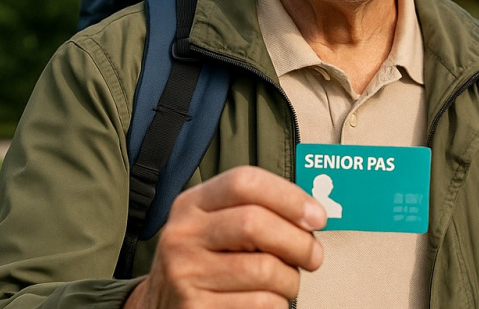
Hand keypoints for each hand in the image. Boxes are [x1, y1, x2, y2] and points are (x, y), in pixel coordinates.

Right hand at [123, 165, 326, 308]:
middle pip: (255, 223)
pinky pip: (260, 303)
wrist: (161, 308)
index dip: (289, 196)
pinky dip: (278, 303)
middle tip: (314, 256)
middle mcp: (183, 235)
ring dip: (291, 280)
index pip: (244, 182)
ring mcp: (185, 274)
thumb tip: (314, 214)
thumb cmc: (207, 263)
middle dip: (299, 242)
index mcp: (191, 205)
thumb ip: (257, 212)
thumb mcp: (217, 227)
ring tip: (287, 282)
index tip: (316, 216)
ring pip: (264, 269)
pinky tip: (269, 300)